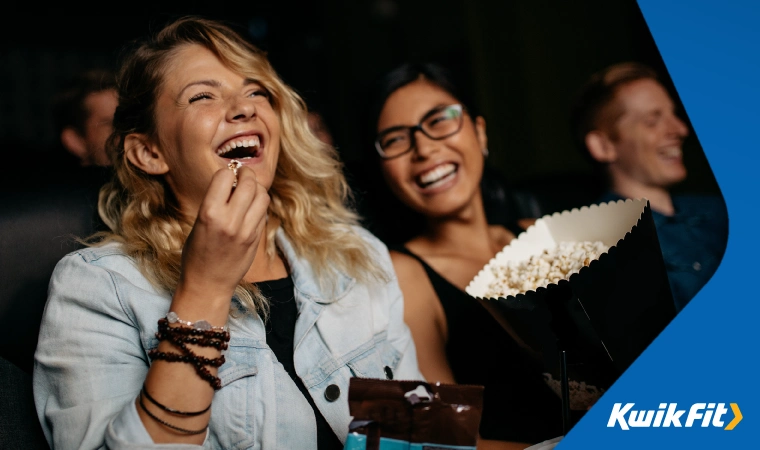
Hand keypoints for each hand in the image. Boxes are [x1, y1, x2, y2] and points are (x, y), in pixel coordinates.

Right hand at [176, 165, 269, 304]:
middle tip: (242, 175)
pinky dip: (259, 206)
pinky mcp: (256, 239)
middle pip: (249, 183)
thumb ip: (216, 202)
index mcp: (209, 213)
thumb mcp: (199, 223)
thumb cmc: (196, 253)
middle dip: (246, 174)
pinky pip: (263, 212)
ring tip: (249, 191)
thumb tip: (232, 179)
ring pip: (262, 196)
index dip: (226, 172)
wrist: (208, 284)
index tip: (226, 175)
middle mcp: (230, 221)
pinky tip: (250, 209)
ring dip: (257, 189)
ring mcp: (246, 231)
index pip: (224, 176)